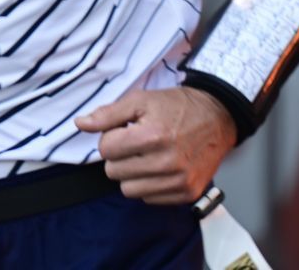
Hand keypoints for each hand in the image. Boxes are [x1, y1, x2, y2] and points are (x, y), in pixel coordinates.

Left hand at [75, 86, 235, 204]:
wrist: (217, 117)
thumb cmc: (177, 107)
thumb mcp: (141, 100)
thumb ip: (108, 114)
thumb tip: (80, 124)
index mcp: (153, 136)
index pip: (106, 149)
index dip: (111, 138)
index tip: (125, 131)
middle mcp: (166, 162)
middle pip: (114, 172)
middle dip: (120, 157)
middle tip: (136, 143)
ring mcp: (178, 181)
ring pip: (129, 190)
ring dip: (132, 174)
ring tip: (146, 157)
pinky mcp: (187, 194)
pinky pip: (149, 199)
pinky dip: (149, 185)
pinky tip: (159, 168)